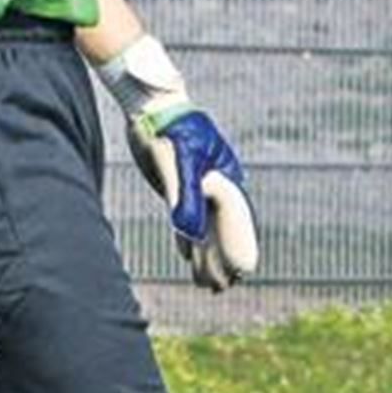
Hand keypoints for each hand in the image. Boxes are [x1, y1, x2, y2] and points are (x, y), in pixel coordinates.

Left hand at [94, 32, 258, 292]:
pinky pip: (190, 217)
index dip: (238, 247)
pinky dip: (190, 238)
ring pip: (207, 225)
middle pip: (224, 227)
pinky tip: (186, 254)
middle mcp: (215, 184)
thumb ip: (184, 196)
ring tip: (207, 283)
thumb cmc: (167, 127)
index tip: (241, 273)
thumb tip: (188, 234)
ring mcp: (199, 184)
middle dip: (224, 257)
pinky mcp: (180, 183)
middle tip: (222, 287)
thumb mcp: (176, 161)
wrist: (150, 104)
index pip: (236, 220)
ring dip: (207, 253)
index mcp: (222, 178)